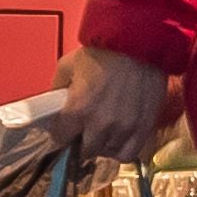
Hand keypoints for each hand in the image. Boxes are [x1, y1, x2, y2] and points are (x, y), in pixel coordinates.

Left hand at [53, 39, 181, 166]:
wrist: (139, 43)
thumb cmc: (105, 50)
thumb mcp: (69, 64)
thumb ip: (57, 87)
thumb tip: (53, 103)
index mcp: (78, 109)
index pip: (61, 138)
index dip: (61, 132)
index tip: (64, 128)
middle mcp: (100, 124)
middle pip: (85, 150)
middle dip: (82, 140)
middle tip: (85, 129)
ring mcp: (124, 129)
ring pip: (107, 153)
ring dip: (103, 144)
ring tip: (104, 131)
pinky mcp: (143, 128)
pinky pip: (129, 153)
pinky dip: (122, 149)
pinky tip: (119, 137)